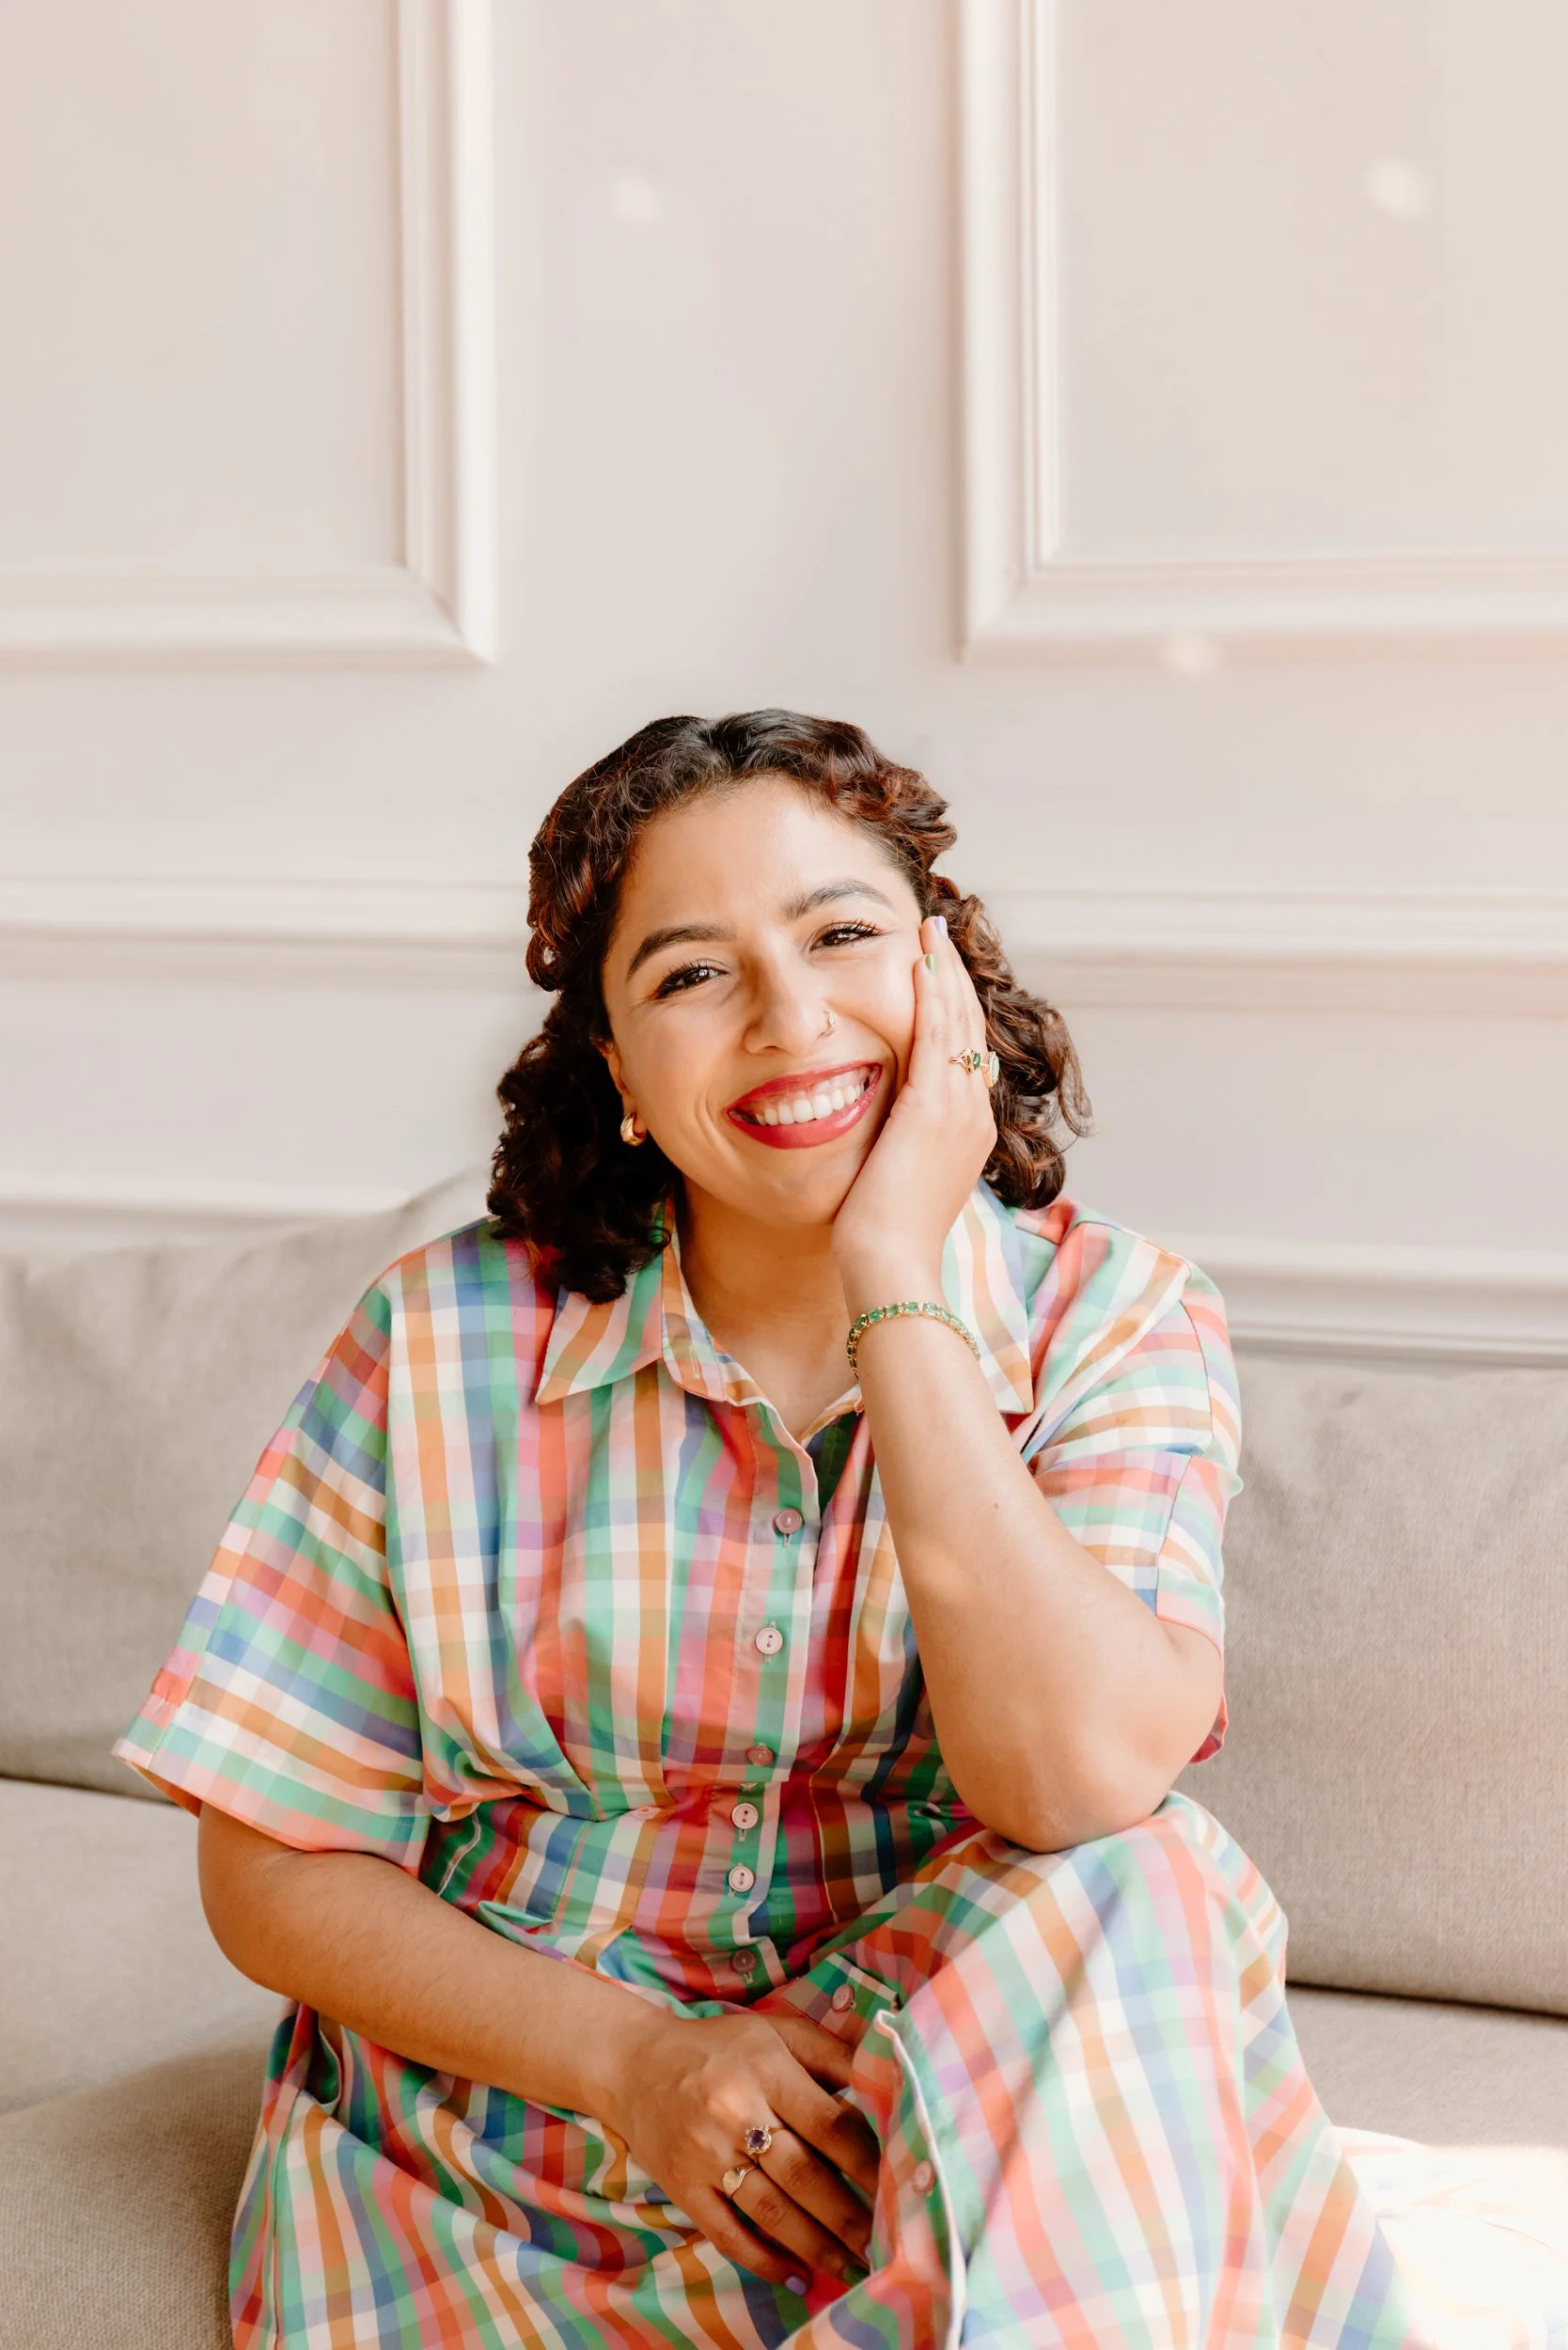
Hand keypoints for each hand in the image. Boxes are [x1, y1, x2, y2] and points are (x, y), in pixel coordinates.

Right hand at [600, 2006, 879, 2293]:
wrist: (633, 2064)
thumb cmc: (721, 2047)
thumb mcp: (778, 2032)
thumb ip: (832, 2053)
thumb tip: (887, 2074)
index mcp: (767, 2069)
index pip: (827, 2122)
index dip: (866, 2159)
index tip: (897, 2186)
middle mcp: (737, 2112)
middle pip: (803, 2174)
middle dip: (848, 2215)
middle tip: (885, 2243)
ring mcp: (707, 2155)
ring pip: (770, 2211)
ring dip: (816, 2245)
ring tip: (853, 2268)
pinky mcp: (683, 2187)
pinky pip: (727, 2233)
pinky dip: (763, 2260)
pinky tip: (796, 2276)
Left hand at [832, 913, 996, 1299]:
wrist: (891, 1266)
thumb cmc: (882, 1238)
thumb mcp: (898, 1180)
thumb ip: (898, 1146)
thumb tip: (881, 1131)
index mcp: (968, 1130)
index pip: (964, 1052)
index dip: (952, 1008)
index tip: (935, 974)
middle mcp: (974, 1113)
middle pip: (969, 1026)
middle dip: (952, 977)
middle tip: (935, 934)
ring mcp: (960, 1109)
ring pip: (958, 1021)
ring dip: (943, 971)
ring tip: (929, 931)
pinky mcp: (934, 1108)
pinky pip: (937, 1034)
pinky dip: (931, 993)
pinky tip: (919, 960)